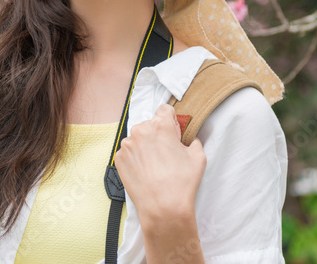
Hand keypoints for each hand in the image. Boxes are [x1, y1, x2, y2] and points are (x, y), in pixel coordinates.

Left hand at [114, 103, 205, 222]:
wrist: (163, 207)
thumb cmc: (182, 183)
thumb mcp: (198, 157)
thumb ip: (193, 140)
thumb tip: (189, 139)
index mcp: (160, 126)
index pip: (165, 109)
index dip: (172, 120)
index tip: (174, 130)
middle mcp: (140, 130)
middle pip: (150, 125)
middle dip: (158, 135)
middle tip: (167, 153)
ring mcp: (127, 144)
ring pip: (138, 138)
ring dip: (146, 146)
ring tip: (156, 165)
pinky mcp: (119, 158)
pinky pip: (129, 152)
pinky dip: (136, 158)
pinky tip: (146, 171)